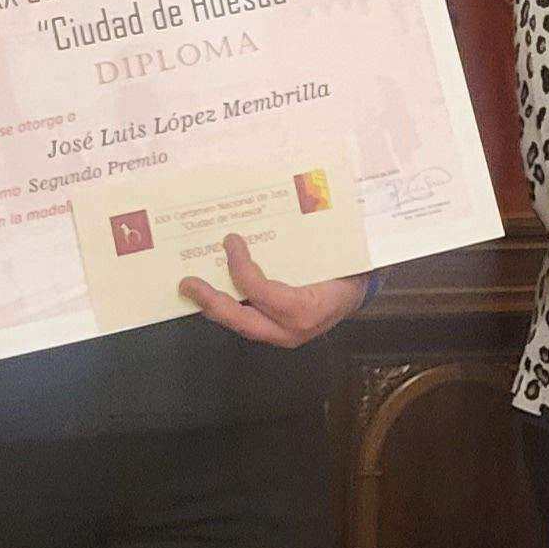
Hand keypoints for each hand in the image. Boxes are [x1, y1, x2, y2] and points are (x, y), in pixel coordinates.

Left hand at [180, 234, 370, 348]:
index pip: (263, 293)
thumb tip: (282, 211)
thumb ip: (304, 244)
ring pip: (242, 325)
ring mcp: (284, 336)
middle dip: (211, 303)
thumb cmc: (347, 268)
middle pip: (242, 321)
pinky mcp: (279, 334)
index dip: (241, 269)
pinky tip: (216, 292)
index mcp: (307, 308)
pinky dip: (231, 307)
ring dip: (215, 308)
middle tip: (187, 284)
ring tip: (193, 289)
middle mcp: (293, 329)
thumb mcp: (332, 254)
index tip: (230, 241)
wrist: (361, 292)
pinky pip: (250, 321)